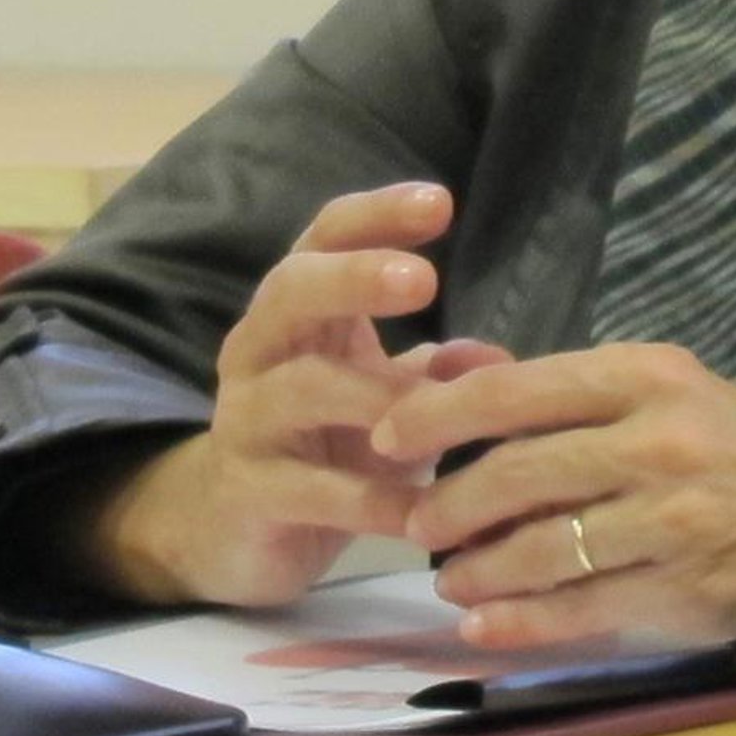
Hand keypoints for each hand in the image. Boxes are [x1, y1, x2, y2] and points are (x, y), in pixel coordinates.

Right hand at [81, 181, 506, 609]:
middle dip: (356, 277)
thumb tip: (503, 361)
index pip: (327, 235)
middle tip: (424, 280)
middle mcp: (261, 347)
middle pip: (293, 288)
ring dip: (374, 398)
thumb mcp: (383, 396)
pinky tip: (420, 516)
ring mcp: (246, 417)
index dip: (377, 215)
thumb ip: (435, 374)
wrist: (232, 530)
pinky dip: (368, 500)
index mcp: (300, 308)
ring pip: (300, 386)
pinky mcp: (246, 491)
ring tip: (434, 416)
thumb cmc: (322, 438)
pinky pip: (306, 489)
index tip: (440, 204)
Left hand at [374, 343, 735, 651]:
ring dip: (475, 568)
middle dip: (448, 504)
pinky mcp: (684, 591)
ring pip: (541, 546)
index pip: (519, 391)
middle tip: (413, 523)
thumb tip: (462, 376)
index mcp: (650, 376)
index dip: (439, 416)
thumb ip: (574, 392)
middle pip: (519, 472)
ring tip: (446, 577)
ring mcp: (673, 520)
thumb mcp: (673, 391)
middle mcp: (659, 441)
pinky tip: (482, 623)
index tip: (387, 436)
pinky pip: (579, 610)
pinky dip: (519, 621)